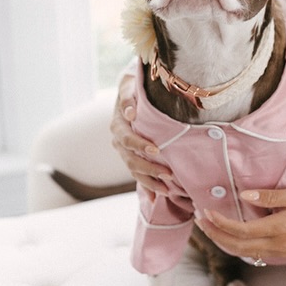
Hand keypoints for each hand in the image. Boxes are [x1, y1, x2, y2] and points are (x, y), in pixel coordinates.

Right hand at [111, 71, 174, 194]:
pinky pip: (138, 175)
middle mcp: (118, 141)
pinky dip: (146, 187)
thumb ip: (128, 97)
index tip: (156, 150)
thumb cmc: (133, 88)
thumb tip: (130, 114)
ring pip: (135, 171)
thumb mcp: (129, 86)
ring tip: (166, 190)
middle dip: (149, 169)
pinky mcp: (132, 158)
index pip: (127, 139)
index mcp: (118, 125)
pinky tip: (155, 199)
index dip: (140, 145)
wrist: (131, 94)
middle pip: (131, 160)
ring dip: (150, 182)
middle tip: (168, 174)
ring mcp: (124, 152)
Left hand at [197, 187, 285, 257]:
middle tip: (199, 221)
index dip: (219, 222)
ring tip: (210, 228)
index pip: (240, 230)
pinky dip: (239, 245)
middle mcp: (276, 244)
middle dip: (215, 234)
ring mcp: (280, 251)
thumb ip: (270, 197)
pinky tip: (233, 236)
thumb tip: (244, 195)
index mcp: (278, 229)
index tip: (205, 212)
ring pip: (244, 252)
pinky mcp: (284, 252)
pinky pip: (254, 252)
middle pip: (236, 245)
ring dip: (224, 241)